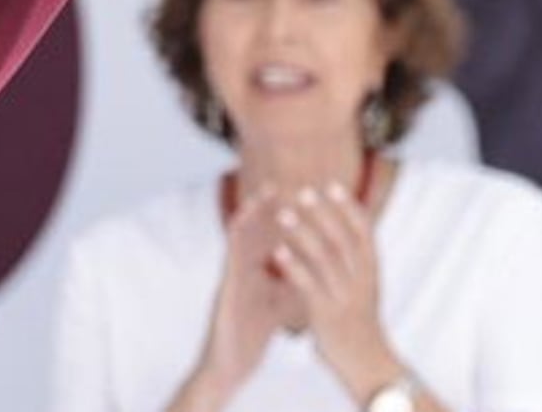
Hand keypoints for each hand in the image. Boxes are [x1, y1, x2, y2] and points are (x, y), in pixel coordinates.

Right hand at [182, 185, 290, 407]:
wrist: (229, 362)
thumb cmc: (251, 332)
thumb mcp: (279, 303)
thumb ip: (292, 282)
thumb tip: (316, 266)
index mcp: (256, 272)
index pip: (269, 238)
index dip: (280, 216)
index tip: (295, 194)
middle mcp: (241, 269)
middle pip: (254, 231)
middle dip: (265, 206)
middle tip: (279, 179)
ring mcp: (231, 277)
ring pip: (239, 239)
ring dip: (249, 215)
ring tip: (261, 193)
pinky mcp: (225, 289)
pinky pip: (231, 260)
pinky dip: (237, 240)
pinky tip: (241, 223)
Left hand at [274, 184, 405, 402]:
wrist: (368, 363)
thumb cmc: (362, 321)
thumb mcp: (366, 286)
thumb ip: (358, 260)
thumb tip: (352, 228)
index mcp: (371, 271)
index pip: (364, 232)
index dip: (348, 208)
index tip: (331, 185)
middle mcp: (361, 280)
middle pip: (343, 239)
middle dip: (323, 212)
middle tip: (302, 190)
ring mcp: (345, 297)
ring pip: (325, 259)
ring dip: (303, 233)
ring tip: (282, 214)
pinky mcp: (327, 314)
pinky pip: (309, 286)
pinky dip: (294, 266)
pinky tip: (277, 252)